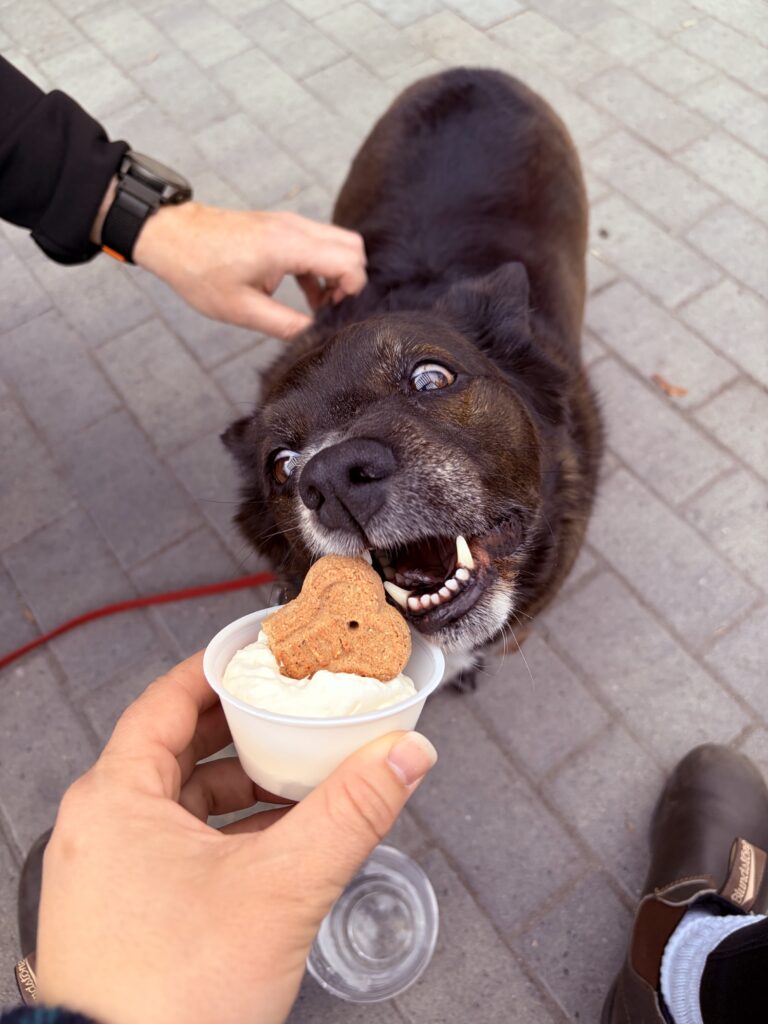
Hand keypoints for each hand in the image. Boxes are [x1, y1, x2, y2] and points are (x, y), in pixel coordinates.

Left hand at [36, 653, 435, 1023]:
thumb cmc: (173, 997)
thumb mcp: (282, 887)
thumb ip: (352, 812)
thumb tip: (406, 752)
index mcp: (117, 797)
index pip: (167, 699)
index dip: (220, 670)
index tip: (262, 654)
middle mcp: (102, 826)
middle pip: (177, 747)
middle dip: (243, 730)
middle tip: (294, 709)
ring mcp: (109, 872)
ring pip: (181, 803)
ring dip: (241, 788)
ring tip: (300, 778)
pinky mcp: (125, 913)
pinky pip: (178, 847)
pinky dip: (227, 835)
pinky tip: (278, 843)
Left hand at [132, 204, 366, 338]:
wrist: (171, 236)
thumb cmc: (199, 270)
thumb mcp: (241, 309)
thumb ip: (284, 324)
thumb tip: (313, 336)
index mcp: (287, 246)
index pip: (348, 261)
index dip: (351, 290)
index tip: (332, 312)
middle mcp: (294, 228)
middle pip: (352, 246)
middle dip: (351, 279)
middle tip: (332, 307)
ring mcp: (288, 224)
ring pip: (338, 242)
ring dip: (337, 273)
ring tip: (320, 305)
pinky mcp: (281, 227)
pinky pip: (318, 243)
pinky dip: (322, 267)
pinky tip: (307, 294)